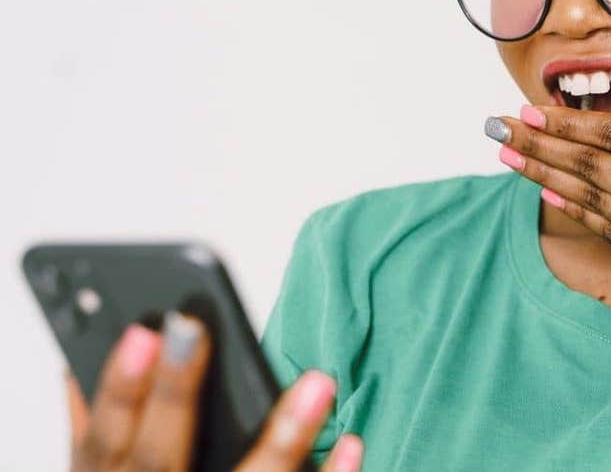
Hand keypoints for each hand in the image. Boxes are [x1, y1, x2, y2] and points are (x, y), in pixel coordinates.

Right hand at [65, 312, 362, 471]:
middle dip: (173, 397)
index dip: (119, 392)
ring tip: (318, 383)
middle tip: (193, 330)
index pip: (103, 443)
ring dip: (283, 439)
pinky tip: (352, 445)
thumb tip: (79, 365)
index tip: (141, 333)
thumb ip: (100, 438)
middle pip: (158, 462)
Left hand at [489, 36, 610, 368]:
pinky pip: (604, 231)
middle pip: (587, 164)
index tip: (531, 106)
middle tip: (497, 125)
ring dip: (543, 172)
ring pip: (586, 197)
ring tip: (507, 155)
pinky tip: (550, 201)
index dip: (569, 119)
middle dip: (539, 141)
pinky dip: (572, 211)